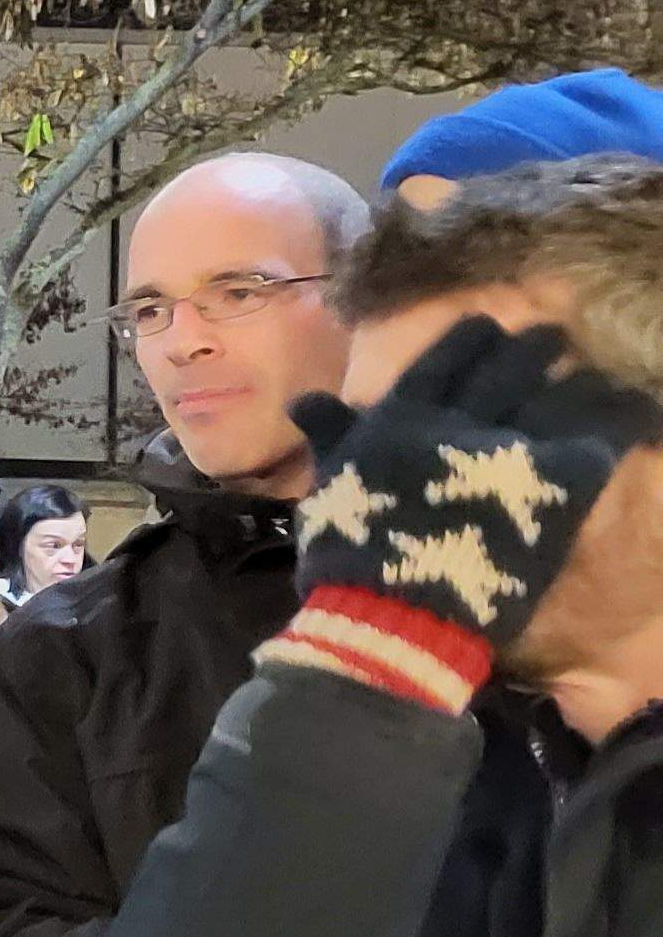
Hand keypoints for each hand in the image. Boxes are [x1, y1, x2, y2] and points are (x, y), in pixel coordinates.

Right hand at [283, 319, 662, 697]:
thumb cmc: (350, 552)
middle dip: (531, 350)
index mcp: (401, 419)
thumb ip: (330, 436)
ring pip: (557, 398)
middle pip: (505, 371)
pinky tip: (639, 410)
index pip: (442, 363)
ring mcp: (512, 451)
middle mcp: (459, 422)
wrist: (394, 611)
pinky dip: (622, 421)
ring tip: (597, 375)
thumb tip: (306, 400)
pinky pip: (600, 440)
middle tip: (552, 336)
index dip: (467, 342)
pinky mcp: (558, 486)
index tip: (486, 326)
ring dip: (580, 381)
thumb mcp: (331, 483)